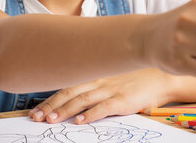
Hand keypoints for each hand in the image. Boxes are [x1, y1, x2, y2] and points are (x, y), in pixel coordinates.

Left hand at [29, 69, 174, 123]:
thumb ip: (94, 84)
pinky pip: (104, 107)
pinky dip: (90, 114)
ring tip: (51, 120)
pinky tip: (80, 121)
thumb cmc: (135, 77)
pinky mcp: (123, 99)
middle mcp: (99, 80)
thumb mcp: (111, 76)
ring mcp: (111, 89)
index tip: (35, 111)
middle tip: (36, 118)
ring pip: (82, 99)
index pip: (66, 87)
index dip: (49, 100)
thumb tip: (72, 101)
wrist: (160, 77)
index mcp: (94, 75)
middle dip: (51, 106)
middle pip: (69, 93)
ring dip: (65, 111)